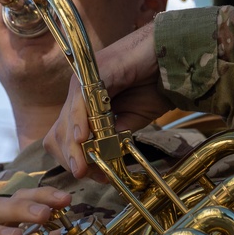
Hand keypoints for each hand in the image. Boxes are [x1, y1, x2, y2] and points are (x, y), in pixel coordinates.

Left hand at [43, 21, 171, 178]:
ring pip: (67, 120)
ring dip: (74, 147)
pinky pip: (81, 101)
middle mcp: (79, 92)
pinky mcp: (94, 71)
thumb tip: (99, 158)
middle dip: (71, 157)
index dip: (74, 158)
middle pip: (60, 132)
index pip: (66, 136)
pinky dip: (80, 121)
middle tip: (90, 176)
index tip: (92, 176)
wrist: (173, 58)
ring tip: (84, 167)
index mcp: (85, 105)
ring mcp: (84, 80)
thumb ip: (114, 136)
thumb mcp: (132, 120)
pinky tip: (84, 138)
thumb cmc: (154, 85)